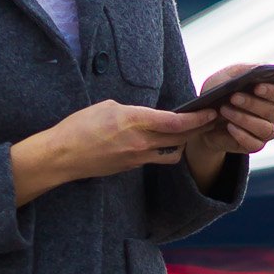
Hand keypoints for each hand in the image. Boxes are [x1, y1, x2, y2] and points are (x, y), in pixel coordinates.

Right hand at [11, 98, 220, 204]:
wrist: (62, 156)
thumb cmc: (79, 127)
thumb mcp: (107, 107)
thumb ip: (132, 111)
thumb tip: (145, 116)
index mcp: (133, 121)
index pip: (175, 122)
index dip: (197, 118)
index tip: (210, 111)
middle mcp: (140, 142)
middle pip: (180, 139)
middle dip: (198, 129)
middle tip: (210, 120)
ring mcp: (136, 158)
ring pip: (172, 153)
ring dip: (182, 143)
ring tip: (187, 132)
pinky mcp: (130, 167)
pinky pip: (155, 158)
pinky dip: (162, 149)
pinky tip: (162, 141)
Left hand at [185, 66, 273, 169]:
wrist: (203, 119)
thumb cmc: (218, 94)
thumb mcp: (225, 78)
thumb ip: (241, 72)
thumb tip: (256, 70)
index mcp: (270, 94)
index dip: (271, 91)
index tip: (257, 87)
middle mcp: (273, 114)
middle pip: (273, 111)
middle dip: (253, 104)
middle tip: (233, 97)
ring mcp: (266, 131)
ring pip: (265, 128)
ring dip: (244, 119)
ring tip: (225, 110)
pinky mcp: (255, 145)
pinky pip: (255, 144)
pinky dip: (242, 135)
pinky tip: (229, 127)